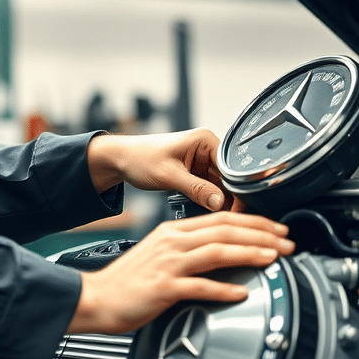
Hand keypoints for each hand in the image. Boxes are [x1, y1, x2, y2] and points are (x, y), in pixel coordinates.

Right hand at [66, 211, 293, 334]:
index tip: (276, 230)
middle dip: (261, 234)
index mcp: (173, 231)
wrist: (96, 298)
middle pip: (225, 230)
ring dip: (250, 253)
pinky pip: (200, 286)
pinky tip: (242, 291)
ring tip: (274, 258)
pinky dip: (224, 288)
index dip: (253, 222)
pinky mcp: (164, 287)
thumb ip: (189, 249)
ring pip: (217, 252)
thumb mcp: (160, 254)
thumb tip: (222, 252)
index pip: (221, 218)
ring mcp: (168, 263)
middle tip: (287, 242)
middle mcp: (173, 242)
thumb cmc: (128, 282)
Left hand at [86, 129, 241, 211]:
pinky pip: (209, 190)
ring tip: (211, 214)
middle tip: (225, 218)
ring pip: (220, 187)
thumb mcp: (169, 175)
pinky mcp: (196, 173)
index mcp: (205, 140)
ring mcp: (202, 162)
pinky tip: (204, 209)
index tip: (237, 209)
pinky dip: (207, 201)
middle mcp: (207, 149)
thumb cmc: (140, 158)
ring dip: (217, 201)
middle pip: (229, 178)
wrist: (121, 160)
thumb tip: (220, 203)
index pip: (232, 166)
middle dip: (227, 198)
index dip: (236, 189)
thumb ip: (197, 189)